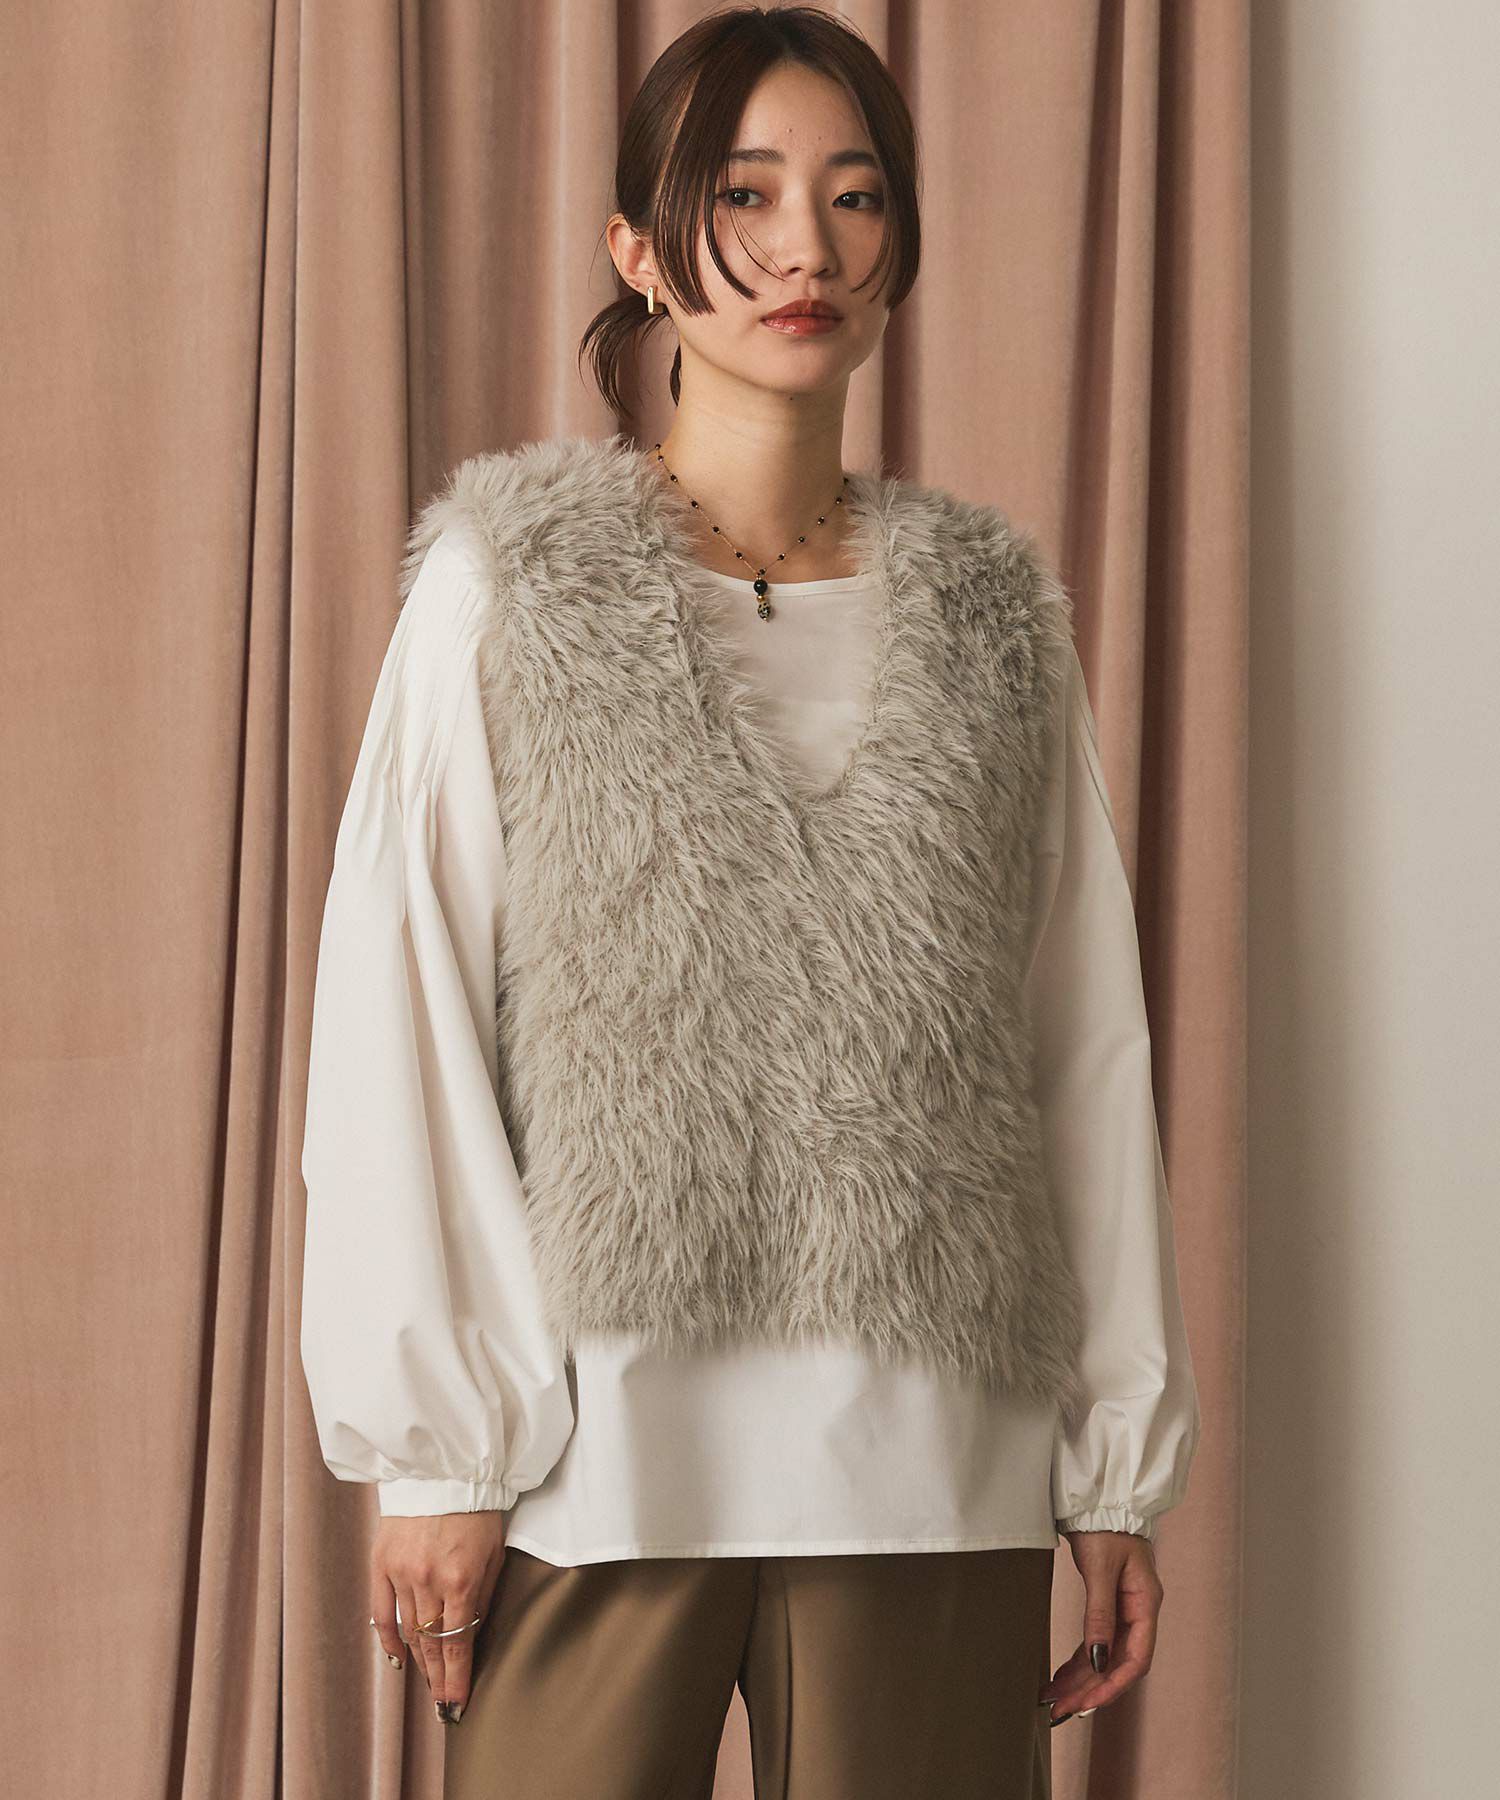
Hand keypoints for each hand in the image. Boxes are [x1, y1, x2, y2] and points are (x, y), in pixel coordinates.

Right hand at [370, 1511, 507, 1721]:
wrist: (444, 1468)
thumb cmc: (477, 1508)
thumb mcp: (494, 1552)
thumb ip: (482, 1596)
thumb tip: (472, 1636)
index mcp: (461, 1578)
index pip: (457, 1643)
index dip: (457, 1678)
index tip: (457, 1705)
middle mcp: (428, 1580)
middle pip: (431, 1644)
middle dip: (439, 1679)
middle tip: (444, 1707)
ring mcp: (401, 1572)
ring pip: (408, 1632)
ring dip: (420, 1662)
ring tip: (429, 1684)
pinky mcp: (381, 1563)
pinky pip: (381, 1613)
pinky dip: (388, 1639)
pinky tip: (398, 1660)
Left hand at [1041, 1528, 1162, 1723]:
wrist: (1098, 1496)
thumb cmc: (1105, 1526)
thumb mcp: (1100, 1569)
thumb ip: (1099, 1614)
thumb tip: (1098, 1660)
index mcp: (1145, 1604)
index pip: (1136, 1659)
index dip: (1112, 1685)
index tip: (1087, 1704)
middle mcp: (1137, 1612)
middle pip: (1117, 1663)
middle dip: (1090, 1689)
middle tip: (1060, 1711)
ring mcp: (1123, 1609)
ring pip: (1104, 1656)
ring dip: (1081, 1679)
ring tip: (1054, 1700)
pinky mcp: (1107, 1603)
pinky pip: (1095, 1642)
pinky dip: (1079, 1661)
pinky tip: (1062, 1676)